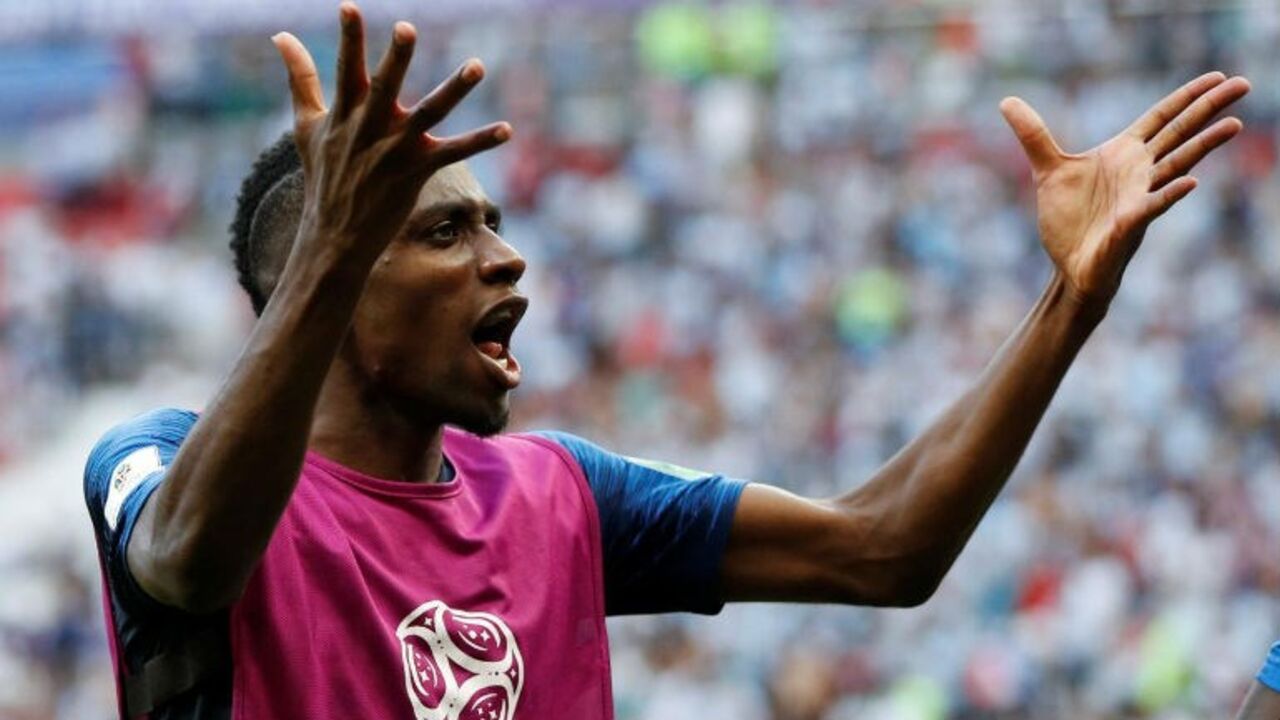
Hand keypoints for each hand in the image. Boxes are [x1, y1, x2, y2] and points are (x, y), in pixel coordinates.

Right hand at [271, 2, 510, 261]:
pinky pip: (454, 152)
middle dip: (396, 58)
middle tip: (407, 28)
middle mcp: (371, 128)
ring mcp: (396, 150)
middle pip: (385, 87)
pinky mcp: (418, 171)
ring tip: (477, 66)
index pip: (346, 69)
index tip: (349, 6)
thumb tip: (280, 35)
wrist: (334, 236)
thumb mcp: (306, 126)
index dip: (349, 38)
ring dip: (454, 90)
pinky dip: (480, 141)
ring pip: (429, 113)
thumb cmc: (323, 176)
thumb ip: (300, 78)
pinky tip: (506, 130)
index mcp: (345, 113)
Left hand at [1002, 72, 1249, 307]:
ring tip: (1234, 125)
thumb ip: (1033, 135)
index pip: (1161, 118)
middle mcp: (1139, 173)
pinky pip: (1153, 207)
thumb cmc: (1068, 221)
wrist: (1068, 267)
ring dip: (1204, 146)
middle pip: (1180, 134)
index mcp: (1123, 155)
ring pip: (1177, 166)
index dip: (1187, 97)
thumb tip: (1007, 101)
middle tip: (1244, 84)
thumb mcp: (1047, 171)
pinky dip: (1168, 194)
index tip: (1217, 76)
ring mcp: (1139, 198)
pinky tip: (1189, 182)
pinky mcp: (1128, 226)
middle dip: (1209, 109)